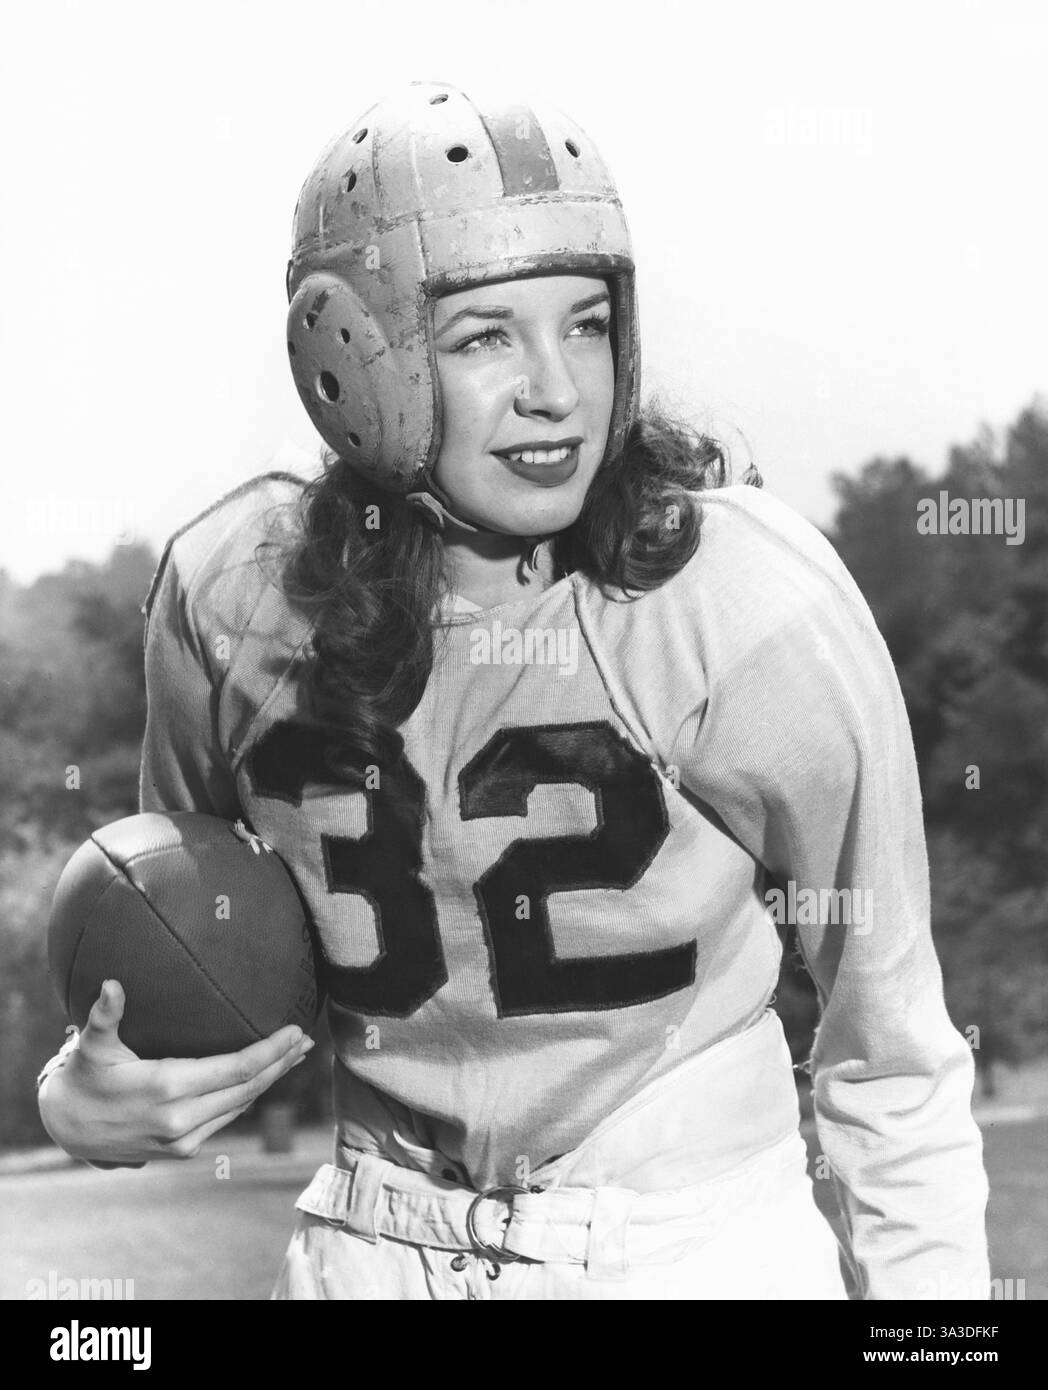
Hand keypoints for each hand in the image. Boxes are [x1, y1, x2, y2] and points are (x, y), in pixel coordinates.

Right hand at [38, 980, 314, 1164]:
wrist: (67, 1130)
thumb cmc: (82, 1077)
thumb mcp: (90, 1047)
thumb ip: (104, 1016)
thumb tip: (112, 983)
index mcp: (167, 1089)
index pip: (237, 1069)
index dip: (271, 1051)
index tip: (296, 1032)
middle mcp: (180, 1120)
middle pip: (249, 1089)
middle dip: (281, 1063)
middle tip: (307, 1040)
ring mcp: (183, 1140)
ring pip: (241, 1106)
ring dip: (270, 1081)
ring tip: (293, 1055)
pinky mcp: (182, 1151)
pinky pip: (225, 1119)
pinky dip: (247, 1098)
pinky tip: (260, 1080)